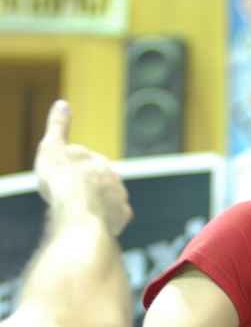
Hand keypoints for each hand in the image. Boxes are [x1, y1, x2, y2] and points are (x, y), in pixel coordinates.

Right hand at [34, 100, 132, 235]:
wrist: (79, 211)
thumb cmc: (62, 179)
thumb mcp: (52, 147)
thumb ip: (58, 126)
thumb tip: (63, 103)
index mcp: (99, 161)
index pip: (87, 163)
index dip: (73, 172)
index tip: (63, 180)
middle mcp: (115, 177)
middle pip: (102, 182)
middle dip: (90, 187)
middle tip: (71, 197)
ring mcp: (121, 197)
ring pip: (110, 199)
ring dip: (99, 204)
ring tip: (81, 212)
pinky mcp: (123, 217)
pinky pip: (115, 218)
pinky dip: (107, 219)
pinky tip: (92, 223)